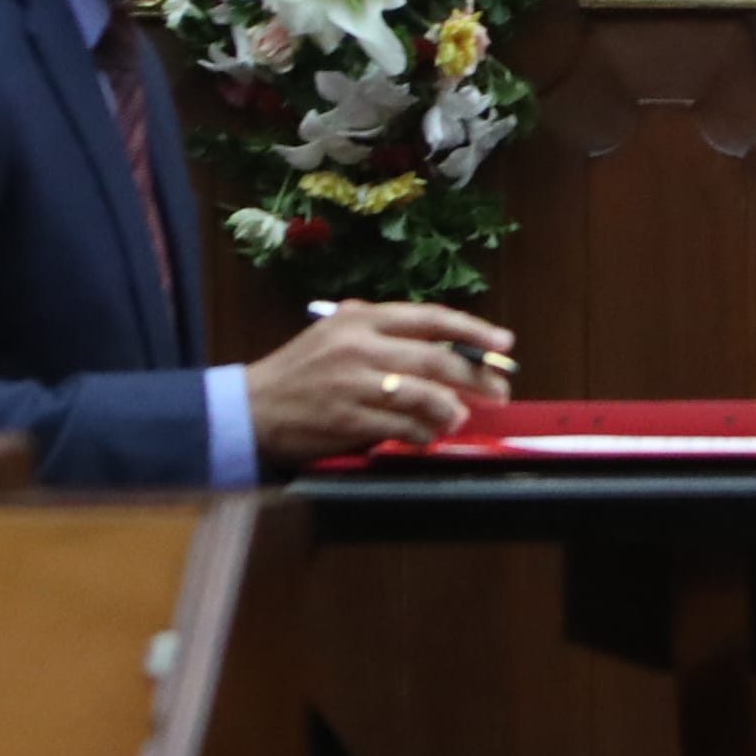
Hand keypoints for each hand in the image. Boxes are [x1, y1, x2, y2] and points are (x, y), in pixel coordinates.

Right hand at [244, 301, 518, 468]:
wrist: (250, 407)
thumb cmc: (300, 369)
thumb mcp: (336, 332)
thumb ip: (383, 329)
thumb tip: (443, 339)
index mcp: (362, 317)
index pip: (431, 318)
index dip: (474, 331)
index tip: (505, 344)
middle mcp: (361, 344)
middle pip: (437, 358)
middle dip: (477, 376)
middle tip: (500, 390)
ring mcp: (354, 382)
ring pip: (424, 394)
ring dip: (451, 410)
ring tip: (459, 418)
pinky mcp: (347, 417)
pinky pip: (401, 426)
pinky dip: (423, 434)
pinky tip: (429, 437)